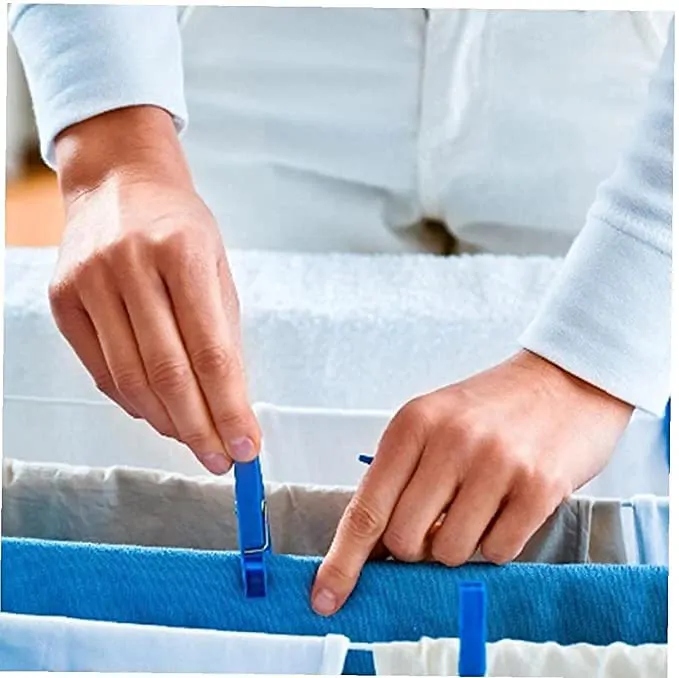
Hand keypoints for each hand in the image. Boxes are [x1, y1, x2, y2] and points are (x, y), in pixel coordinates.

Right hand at [50, 106, 259, 473]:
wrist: (119, 182)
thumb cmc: (179, 225)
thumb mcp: (218, 266)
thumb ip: (222, 332)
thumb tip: (228, 404)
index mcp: (183, 253)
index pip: (211, 353)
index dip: (230, 408)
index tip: (246, 445)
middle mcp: (131, 265)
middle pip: (168, 373)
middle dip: (199, 428)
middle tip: (220, 459)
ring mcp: (90, 281)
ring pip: (130, 379)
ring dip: (166, 422)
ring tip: (193, 440)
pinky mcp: (63, 298)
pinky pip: (100, 369)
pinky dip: (132, 401)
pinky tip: (158, 414)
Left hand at [311, 350, 632, 614]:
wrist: (564, 382)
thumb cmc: (492, 409)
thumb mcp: (433, 421)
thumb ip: (400, 477)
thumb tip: (374, 546)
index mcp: (413, 424)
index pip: (366, 508)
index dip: (344, 560)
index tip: (328, 595)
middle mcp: (450, 441)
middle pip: (404, 540)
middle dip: (415, 547)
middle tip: (436, 522)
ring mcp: (496, 464)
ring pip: (451, 553)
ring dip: (459, 545)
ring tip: (478, 506)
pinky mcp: (539, 487)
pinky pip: (499, 551)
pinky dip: (497, 542)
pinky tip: (507, 508)